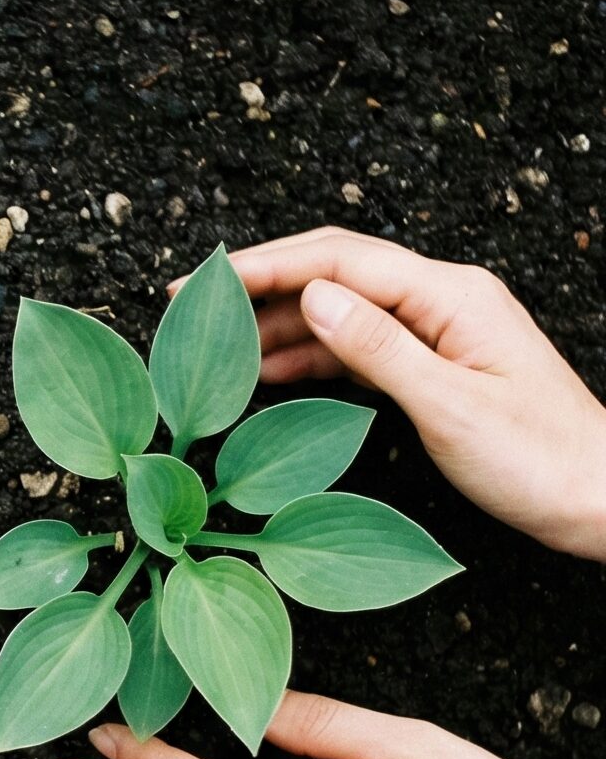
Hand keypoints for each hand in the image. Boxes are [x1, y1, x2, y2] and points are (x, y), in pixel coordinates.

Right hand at [202, 226, 605, 558]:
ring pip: (339, 310)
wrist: (595, 498)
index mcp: (450, 295)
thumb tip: (313, 297)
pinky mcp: (428, 366)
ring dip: (276, 322)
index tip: (207, 281)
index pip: (341, 260)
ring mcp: (434, 331)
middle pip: (335, 271)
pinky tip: (265, 370)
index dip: (268, 266)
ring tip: (215, 342)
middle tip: (192, 301)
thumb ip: (378, 348)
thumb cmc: (537, 459)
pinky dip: (306, 355)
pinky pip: (354, 347)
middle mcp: (440, 300)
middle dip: (262, 281)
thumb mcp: (451, 406)